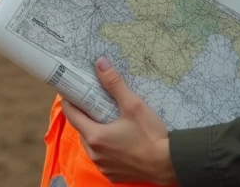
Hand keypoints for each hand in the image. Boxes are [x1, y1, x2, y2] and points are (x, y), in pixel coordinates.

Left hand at [60, 57, 177, 185]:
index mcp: (95, 136)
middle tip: (95, 103)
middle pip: (82, 130)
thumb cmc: (150, 135)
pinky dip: (105, 148)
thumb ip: (114, 84)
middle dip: (86, 116)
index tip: (72, 90)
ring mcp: (103, 167)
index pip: (71, 115)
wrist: (169, 164)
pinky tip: (118, 140)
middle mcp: (94, 154)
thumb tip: (100, 63)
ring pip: (91, 145)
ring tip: (108, 120)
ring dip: (95, 133)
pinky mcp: (112, 176)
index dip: (70, 101)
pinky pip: (102, 158)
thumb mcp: (133, 105)